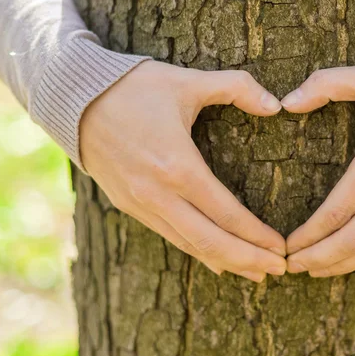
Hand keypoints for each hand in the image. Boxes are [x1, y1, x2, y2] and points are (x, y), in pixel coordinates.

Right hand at [80, 61, 286, 281]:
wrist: (73, 98)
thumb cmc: (133, 88)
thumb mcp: (187, 81)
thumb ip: (237, 88)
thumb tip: (277, 106)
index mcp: (177, 166)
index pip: (226, 213)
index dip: (257, 236)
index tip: (281, 248)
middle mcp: (158, 194)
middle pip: (211, 242)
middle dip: (248, 260)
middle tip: (279, 271)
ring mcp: (141, 205)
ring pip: (190, 246)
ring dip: (226, 262)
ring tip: (256, 274)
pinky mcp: (130, 207)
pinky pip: (170, 237)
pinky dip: (197, 253)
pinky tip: (216, 263)